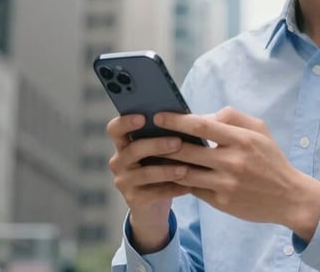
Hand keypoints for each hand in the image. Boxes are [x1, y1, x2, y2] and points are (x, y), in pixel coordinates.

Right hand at [106, 114, 191, 252]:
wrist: (155, 204)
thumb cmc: (163, 165)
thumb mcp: (164, 149)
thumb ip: (173, 132)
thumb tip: (204, 115)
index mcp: (123, 144)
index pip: (115, 129)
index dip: (125, 122)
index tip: (143, 117)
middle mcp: (119, 162)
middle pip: (133, 149)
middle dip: (157, 145)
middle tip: (178, 142)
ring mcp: (124, 181)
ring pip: (145, 173)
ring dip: (167, 170)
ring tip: (186, 169)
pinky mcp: (133, 200)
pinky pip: (155, 193)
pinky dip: (174, 189)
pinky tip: (189, 186)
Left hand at [154, 107, 319, 241]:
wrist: (289, 197)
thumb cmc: (271, 159)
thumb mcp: (259, 130)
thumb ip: (232, 117)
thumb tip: (202, 116)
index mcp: (241, 139)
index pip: (201, 125)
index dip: (176, 120)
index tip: (158, 116)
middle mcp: (232, 161)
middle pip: (187, 149)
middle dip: (163, 143)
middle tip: (147, 137)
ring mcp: (226, 184)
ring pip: (185, 172)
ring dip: (166, 165)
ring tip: (151, 157)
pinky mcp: (222, 202)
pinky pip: (193, 190)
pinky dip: (179, 182)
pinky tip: (168, 176)